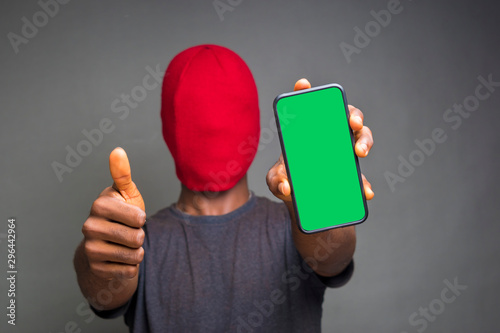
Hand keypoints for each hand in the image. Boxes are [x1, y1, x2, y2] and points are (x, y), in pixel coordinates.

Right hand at [81, 147, 145, 279]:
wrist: (107, 243)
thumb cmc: (122, 213)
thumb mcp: (126, 193)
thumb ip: (122, 174)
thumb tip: (118, 151)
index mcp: (99, 205)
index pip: (139, 218)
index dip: (141, 218)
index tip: (132, 216)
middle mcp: (89, 227)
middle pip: (137, 238)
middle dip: (140, 236)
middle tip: (128, 231)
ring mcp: (91, 250)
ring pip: (135, 255)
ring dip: (137, 251)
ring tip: (125, 244)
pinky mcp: (96, 269)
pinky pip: (130, 270)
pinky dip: (131, 265)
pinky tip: (120, 258)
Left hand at [267, 78, 374, 201]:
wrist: (301, 201)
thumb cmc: (287, 181)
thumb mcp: (276, 181)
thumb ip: (276, 181)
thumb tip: (287, 187)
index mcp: (307, 131)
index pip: (308, 106)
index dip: (305, 92)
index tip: (302, 86)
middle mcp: (329, 135)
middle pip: (345, 115)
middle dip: (352, 115)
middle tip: (352, 123)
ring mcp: (343, 152)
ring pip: (361, 137)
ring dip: (365, 141)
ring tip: (360, 152)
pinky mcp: (351, 173)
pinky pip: (362, 176)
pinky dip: (365, 183)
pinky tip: (365, 191)